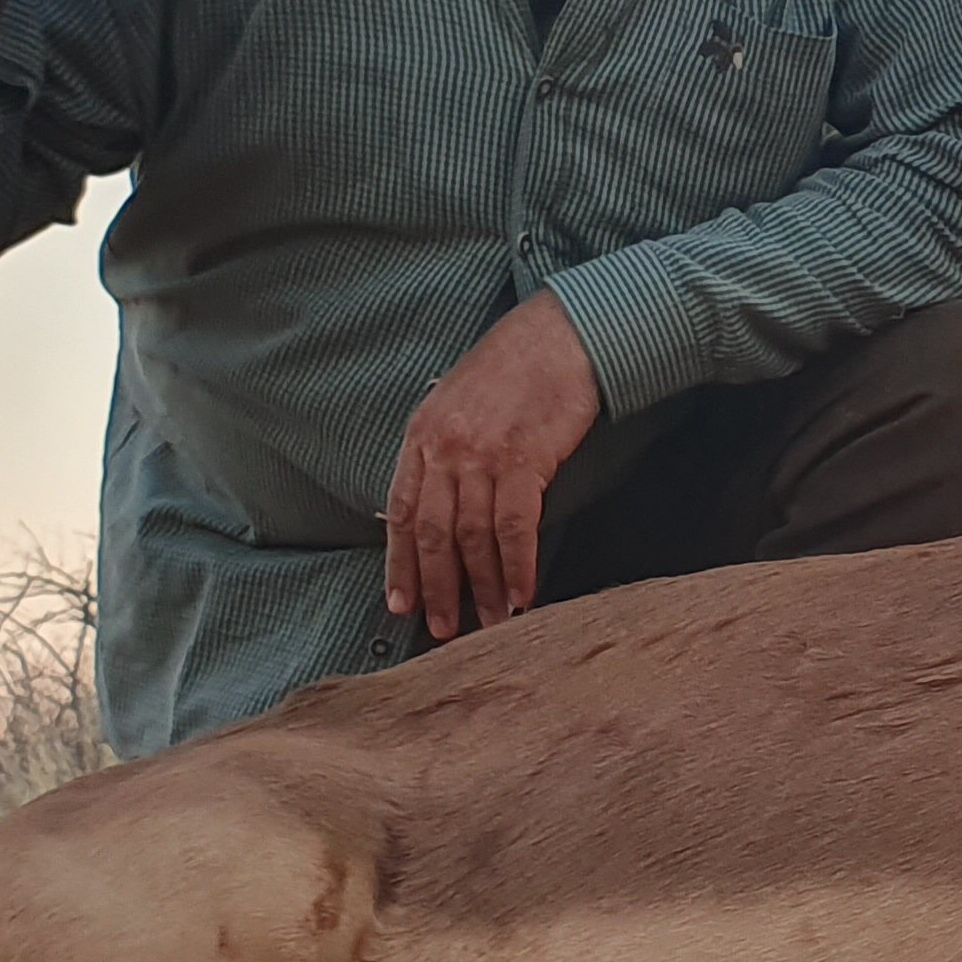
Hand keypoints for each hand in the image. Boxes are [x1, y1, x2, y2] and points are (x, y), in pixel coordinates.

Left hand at [386, 295, 604, 638]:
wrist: (561, 334)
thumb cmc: (515, 365)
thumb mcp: (458, 400)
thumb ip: (443, 448)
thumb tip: (441, 502)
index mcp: (422, 435)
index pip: (403, 513)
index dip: (400, 564)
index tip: (400, 604)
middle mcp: (445, 448)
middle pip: (434, 534)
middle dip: (437, 588)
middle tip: (442, 628)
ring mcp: (482, 454)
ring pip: (473, 538)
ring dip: (482, 587)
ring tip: (490, 622)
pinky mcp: (525, 460)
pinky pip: (515, 527)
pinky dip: (518, 566)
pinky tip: (522, 593)